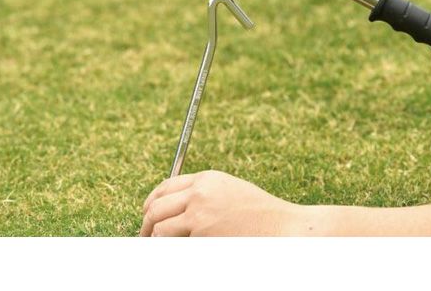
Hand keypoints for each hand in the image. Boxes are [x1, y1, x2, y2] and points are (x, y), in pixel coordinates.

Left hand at [140, 170, 307, 235]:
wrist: (285, 228)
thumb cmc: (262, 215)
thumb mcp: (231, 192)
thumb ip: (204, 194)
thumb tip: (175, 211)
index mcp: (207, 179)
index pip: (165, 187)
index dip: (151, 203)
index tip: (147, 216)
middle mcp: (199, 193)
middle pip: (156, 207)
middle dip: (146, 225)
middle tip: (144, 238)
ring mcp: (198, 214)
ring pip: (159, 229)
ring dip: (155, 241)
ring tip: (159, 248)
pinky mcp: (201, 234)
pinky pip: (173, 244)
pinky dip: (170, 250)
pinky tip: (177, 251)